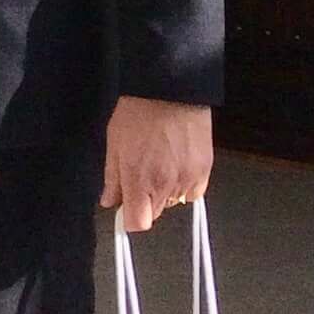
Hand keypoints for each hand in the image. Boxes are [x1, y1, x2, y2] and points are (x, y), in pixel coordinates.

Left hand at [101, 97, 212, 232]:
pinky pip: (193, 192)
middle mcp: (165, 185)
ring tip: (161, 162)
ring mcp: (187, 179)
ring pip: (174, 202)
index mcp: (139, 180)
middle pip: (155, 213)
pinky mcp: (204, 171)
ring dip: (166, 191)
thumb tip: (109, 201)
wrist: (170, 90)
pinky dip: (185, 184)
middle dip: (146, 201)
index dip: (130, 219)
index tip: (126, 208)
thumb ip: (112, 178)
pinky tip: (177, 163)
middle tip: (142, 175)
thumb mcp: (114, 143)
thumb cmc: (138, 112)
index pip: (138, 223)